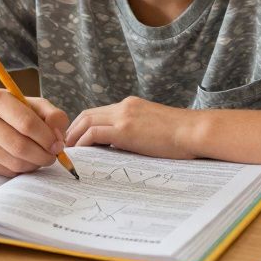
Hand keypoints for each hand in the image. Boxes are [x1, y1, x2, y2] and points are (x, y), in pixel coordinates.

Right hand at [0, 89, 69, 176]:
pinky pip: (6, 171)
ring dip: (34, 164)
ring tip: (40, 158)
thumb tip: (59, 136)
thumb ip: (52, 115)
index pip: (27, 123)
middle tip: (53, 156)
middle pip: (20, 146)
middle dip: (43, 155)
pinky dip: (22, 169)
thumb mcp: (32, 105)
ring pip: (14, 162)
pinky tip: (25, 160)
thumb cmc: (11, 112)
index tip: (58, 144)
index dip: (47, 137)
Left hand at [65, 96, 197, 159]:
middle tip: (65, 147)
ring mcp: (124, 116)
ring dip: (74, 137)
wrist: (194, 131)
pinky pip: (94, 134)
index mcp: (131, 105)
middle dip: (72, 130)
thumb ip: (135, 132)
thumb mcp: (153, 128)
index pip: (98, 112)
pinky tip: (80, 154)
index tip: (76, 140)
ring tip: (68, 153)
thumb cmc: (181, 136)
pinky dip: (83, 143)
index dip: (83, 125)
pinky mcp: (125, 129)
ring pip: (86, 122)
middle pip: (87, 114)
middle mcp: (124, 107)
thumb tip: (121, 147)